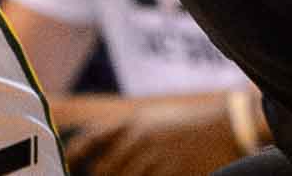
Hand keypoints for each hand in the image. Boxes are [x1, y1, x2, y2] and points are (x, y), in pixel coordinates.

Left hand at [58, 94, 242, 175]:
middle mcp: (138, 138)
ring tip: (135, 172)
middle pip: (103, 171)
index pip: (89, 140)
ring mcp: (155, 157)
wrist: (227, 126)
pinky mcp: (172, 172)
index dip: (73, 156)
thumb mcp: (152, 120)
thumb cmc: (187, 124)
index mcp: (131, 122)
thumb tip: (98, 161)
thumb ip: (124, 136)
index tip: (65, 167)